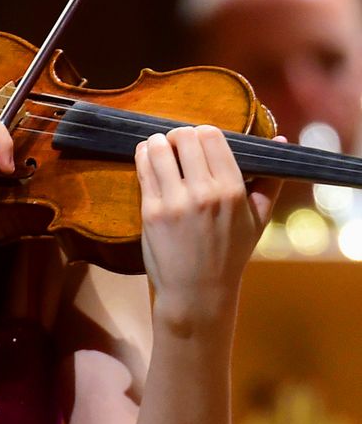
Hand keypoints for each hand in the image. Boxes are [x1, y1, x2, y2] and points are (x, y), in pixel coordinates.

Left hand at [135, 125, 281, 325]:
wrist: (197, 291)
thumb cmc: (229, 255)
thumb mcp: (259, 220)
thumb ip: (269, 180)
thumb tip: (282, 141)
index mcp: (233, 190)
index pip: (211, 137)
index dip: (201, 132)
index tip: (197, 139)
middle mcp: (204, 193)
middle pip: (184, 137)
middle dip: (177, 135)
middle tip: (175, 143)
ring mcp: (175, 202)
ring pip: (158, 149)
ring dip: (156, 143)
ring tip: (158, 148)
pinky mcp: (151, 212)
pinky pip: (143, 171)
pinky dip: (142, 158)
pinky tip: (146, 158)